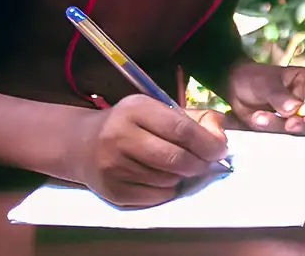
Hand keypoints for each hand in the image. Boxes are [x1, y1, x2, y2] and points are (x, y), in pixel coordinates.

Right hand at [67, 95, 230, 206]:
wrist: (83, 144)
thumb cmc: (131, 124)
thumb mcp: (157, 110)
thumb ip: (193, 119)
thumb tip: (221, 134)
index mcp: (136, 109)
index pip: (181, 129)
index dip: (207, 143)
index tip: (220, 150)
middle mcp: (120, 135)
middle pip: (175, 158)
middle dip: (199, 164)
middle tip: (205, 164)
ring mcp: (113, 165)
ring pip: (167, 179)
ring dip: (181, 176)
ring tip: (177, 168)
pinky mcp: (112, 189)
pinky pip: (155, 196)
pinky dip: (167, 190)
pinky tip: (161, 179)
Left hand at [226, 62, 304, 134]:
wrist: (234, 88)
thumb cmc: (253, 79)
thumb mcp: (265, 84)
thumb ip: (280, 96)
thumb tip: (295, 108)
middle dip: (302, 125)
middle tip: (287, 126)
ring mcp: (297, 116)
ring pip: (300, 130)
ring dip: (280, 127)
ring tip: (258, 117)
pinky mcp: (286, 127)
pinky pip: (285, 136)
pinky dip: (272, 132)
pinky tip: (257, 121)